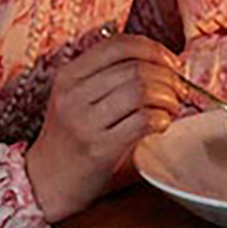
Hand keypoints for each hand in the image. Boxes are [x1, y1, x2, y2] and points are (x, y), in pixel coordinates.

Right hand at [25, 34, 186, 223]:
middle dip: (168, 77)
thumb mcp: (80, 97)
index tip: (172, 64)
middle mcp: (73, 94)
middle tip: (179, 90)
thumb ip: (112, 76)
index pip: (119, 45)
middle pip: (136, 67)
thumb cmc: (74, 137)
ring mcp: (84, 121)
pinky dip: (162, 119)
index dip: (154, 49)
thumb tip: (167, 62)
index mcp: (69, 75)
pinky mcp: (99, 147)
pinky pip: (143, 121)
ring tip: (172, 108)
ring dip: (168, 97)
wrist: (47, 182)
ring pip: (141, 90)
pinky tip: (162, 125)